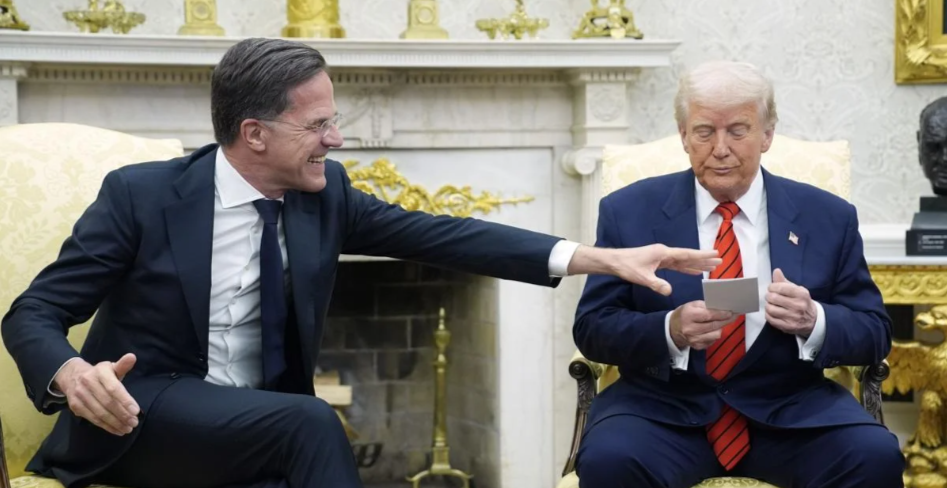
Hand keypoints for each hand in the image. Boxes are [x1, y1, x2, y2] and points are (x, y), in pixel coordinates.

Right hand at [53, 353, 139, 435]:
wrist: (73, 377)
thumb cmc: (100, 374)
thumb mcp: (111, 367)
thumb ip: (122, 365)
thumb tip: (132, 357)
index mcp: (100, 372)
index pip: (113, 388)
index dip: (125, 400)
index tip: (136, 411)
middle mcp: (87, 382)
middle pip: (107, 403)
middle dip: (122, 414)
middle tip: (134, 422)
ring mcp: (80, 395)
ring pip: (100, 413)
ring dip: (115, 423)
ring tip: (128, 428)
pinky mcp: (76, 406)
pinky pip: (93, 419)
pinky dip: (106, 426)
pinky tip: (117, 430)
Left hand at [569, 244, 721, 295]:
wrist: (615, 261)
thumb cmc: (627, 266)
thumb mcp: (642, 278)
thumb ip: (656, 284)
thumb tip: (669, 291)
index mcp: (663, 253)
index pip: (687, 255)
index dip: (702, 256)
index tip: (715, 254)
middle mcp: (664, 253)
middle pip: (688, 256)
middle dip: (704, 259)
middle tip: (720, 260)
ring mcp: (661, 257)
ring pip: (683, 261)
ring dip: (696, 264)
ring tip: (711, 266)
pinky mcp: (658, 261)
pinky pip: (676, 265)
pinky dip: (686, 268)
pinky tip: (693, 271)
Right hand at [669, 300, 734, 349]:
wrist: (671, 330)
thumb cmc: (683, 314)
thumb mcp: (691, 305)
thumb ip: (706, 305)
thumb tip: (721, 307)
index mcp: (688, 316)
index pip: (708, 315)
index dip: (721, 314)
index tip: (731, 312)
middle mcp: (690, 329)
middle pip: (714, 326)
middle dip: (726, 320)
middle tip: (733, 316)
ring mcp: (694, 340)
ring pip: (715, 335)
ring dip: (720, 328)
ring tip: (720, 323)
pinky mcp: (697, 346)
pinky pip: (712, 341)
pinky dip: (714, 334)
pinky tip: (712, 330)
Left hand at [765, 268, 816, 336]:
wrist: (813, 320)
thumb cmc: (802, 302)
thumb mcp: (797, 290)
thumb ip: (784, 281)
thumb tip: (776, 271)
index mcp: (801, 294)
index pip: (780, 287)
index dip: (772, 287)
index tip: (771, 288)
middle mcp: (798, 306)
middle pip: (773, 298)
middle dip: (769, 296)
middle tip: (770, 296)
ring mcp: (793, 317)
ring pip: (770, 309)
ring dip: (768, 305)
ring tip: (771, 304)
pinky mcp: (788, 326)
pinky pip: (771, 319)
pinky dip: (768, 315)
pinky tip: (772, 312)